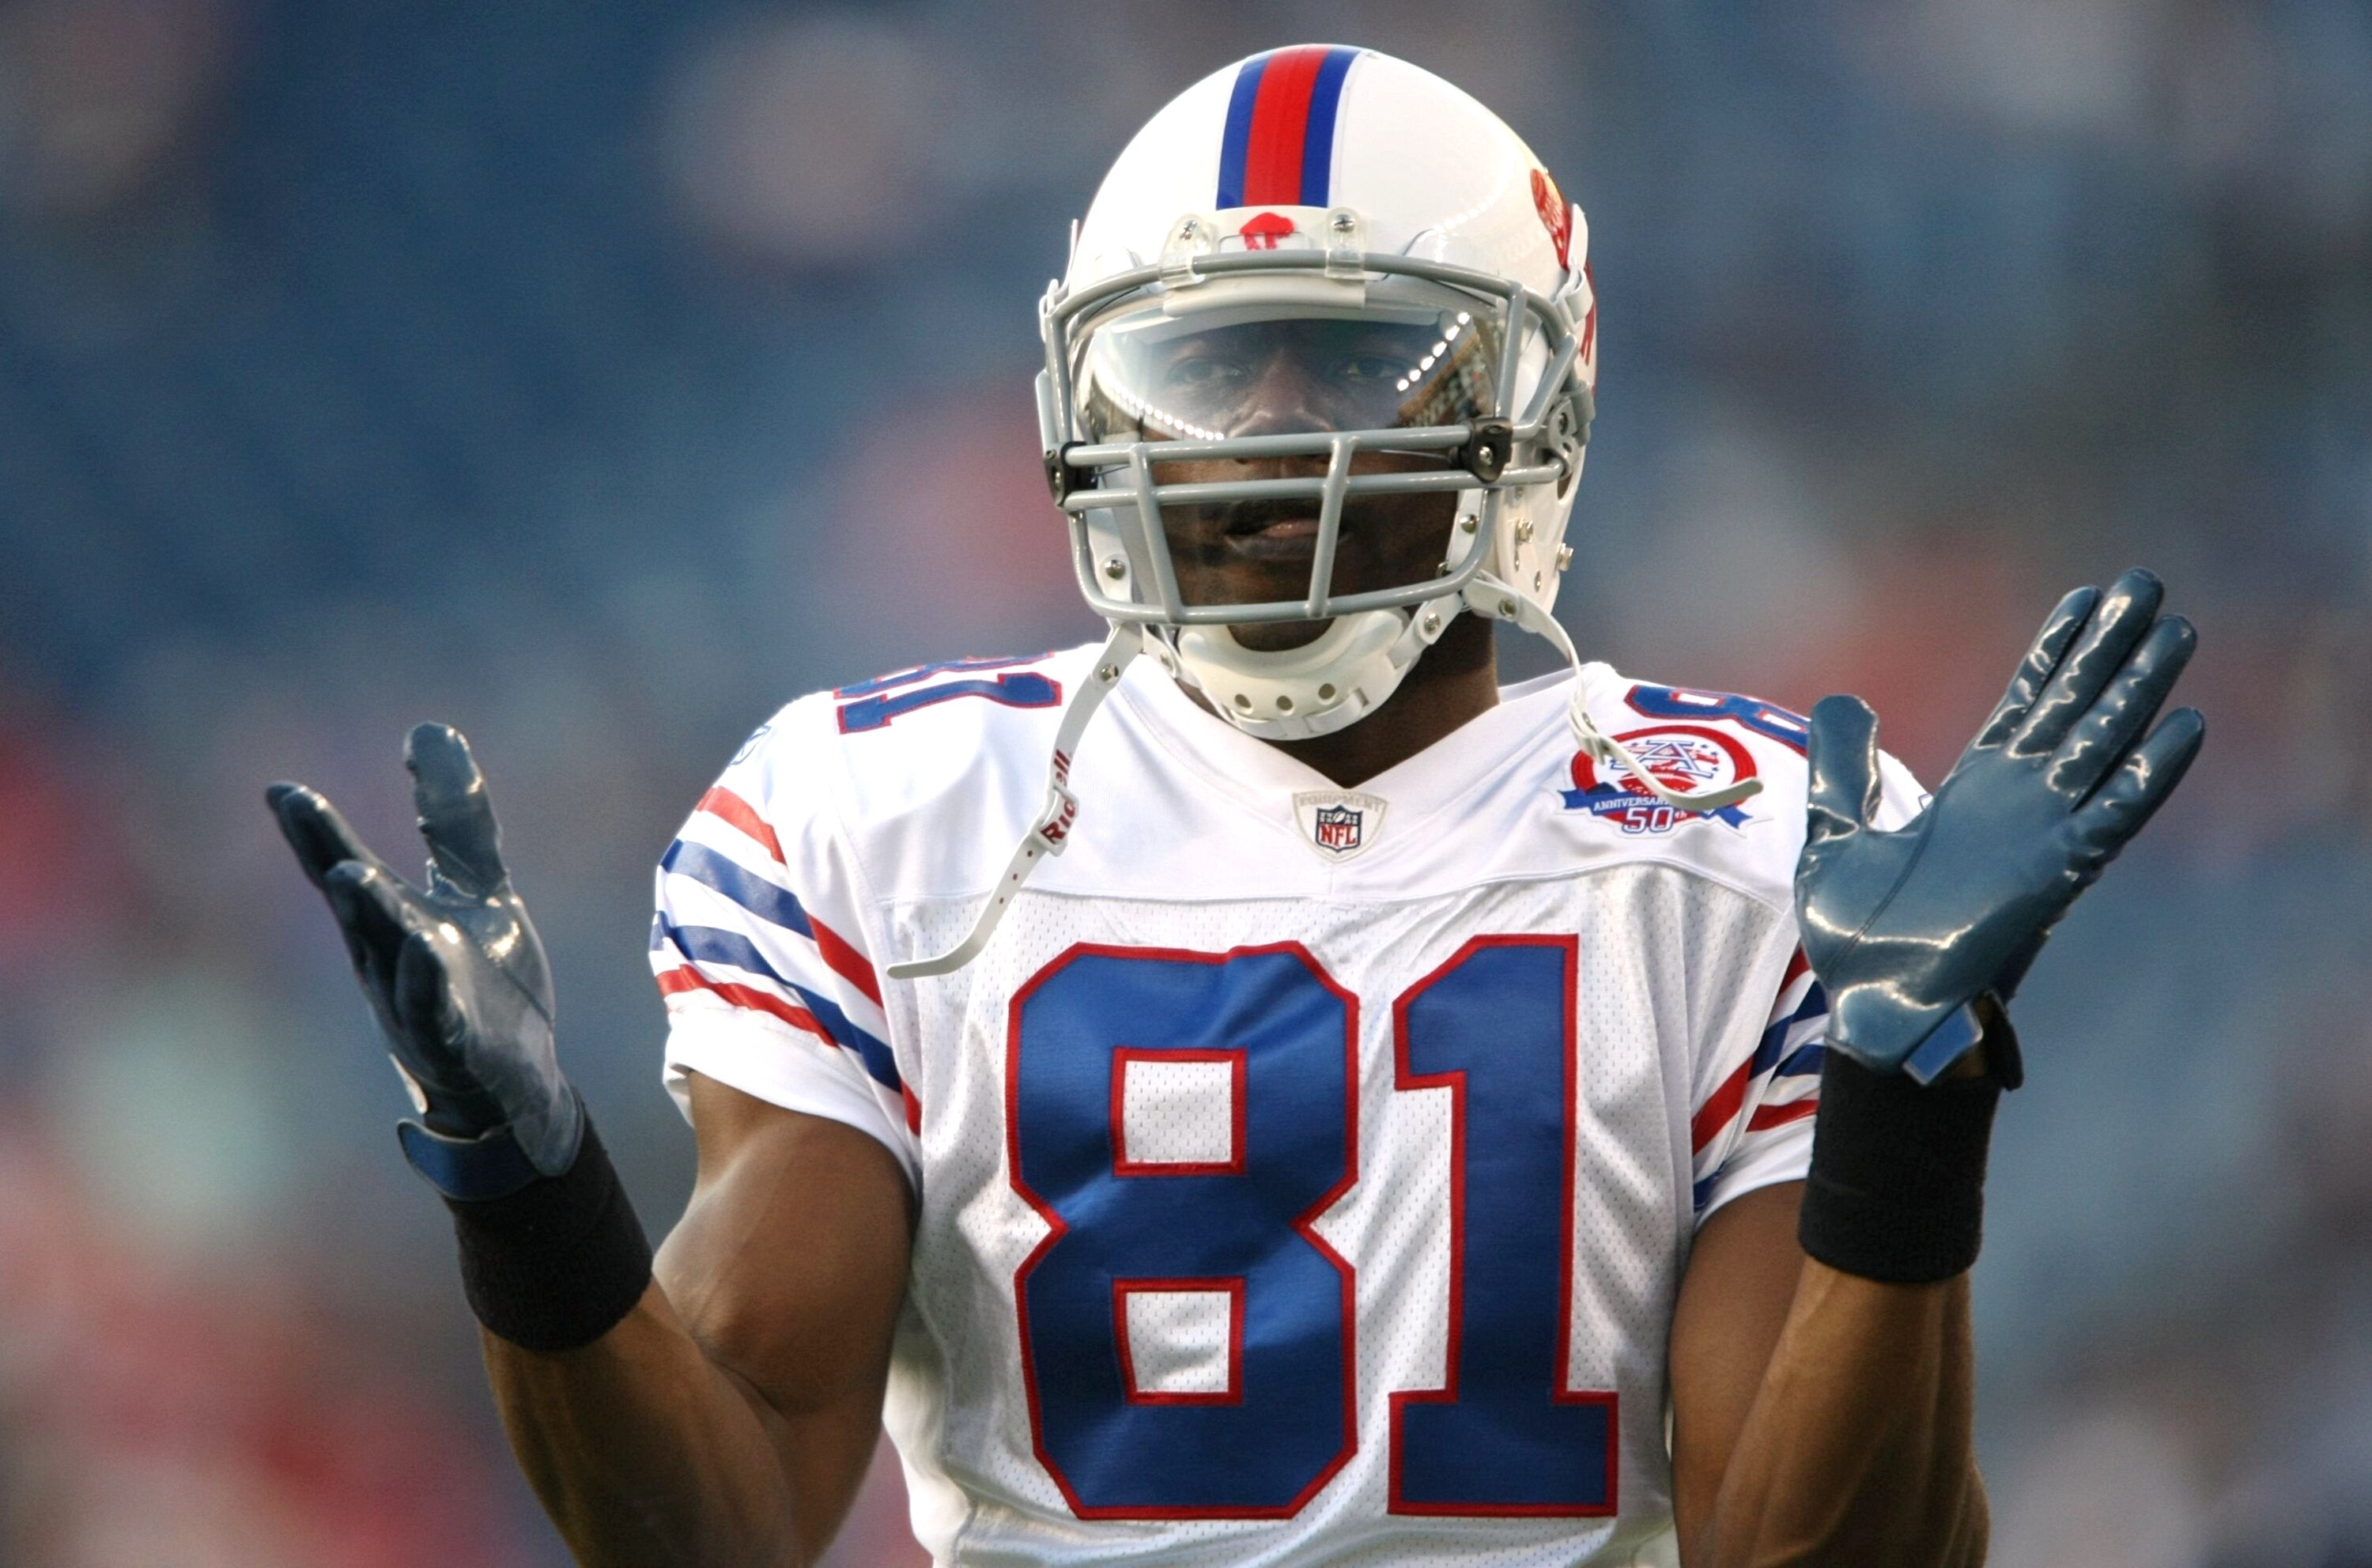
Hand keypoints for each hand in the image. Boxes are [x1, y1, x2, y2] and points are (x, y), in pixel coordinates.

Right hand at [268, 723, 580, 1194]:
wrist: (516, 1084)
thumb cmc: (485, 983)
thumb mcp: (479, 890)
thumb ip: (455, 822)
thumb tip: (429, 729)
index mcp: (395, 923)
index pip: (348, 869)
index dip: (316, 832)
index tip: (283, 789)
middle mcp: (393, 960)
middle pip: (356, 905)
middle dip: (327, 857)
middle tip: (300, 808)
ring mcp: (419, 1004)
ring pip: (390, 956)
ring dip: (371, 915)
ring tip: (353, 874)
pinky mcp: (456, 1043)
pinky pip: (436, 1013)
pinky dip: (428, 985)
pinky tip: (428, 952)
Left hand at [1795, 568, 2204, 1081]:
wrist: (1867, 1004)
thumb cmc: (1855, 934)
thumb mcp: (1832, 832)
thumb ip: (1841, 767)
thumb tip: (1843, 699)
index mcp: (1972, 793)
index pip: (2024, 703)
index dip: (2056, 651)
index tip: (2084, 597)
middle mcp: (2015, 805)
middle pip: (2074, 707)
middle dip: (2109, 648)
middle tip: (2147, 584)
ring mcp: (2040, 836)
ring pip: (2100, 745)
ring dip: (2138, 690)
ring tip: (2176, 629)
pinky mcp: (2053, 875)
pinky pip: (2110, 817)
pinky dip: (2145, 774)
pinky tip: (2181, 728)